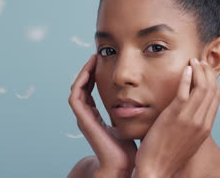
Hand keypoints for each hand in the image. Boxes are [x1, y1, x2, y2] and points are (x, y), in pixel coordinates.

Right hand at [68, 54, 137, 175]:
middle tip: (97, 55)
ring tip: (93, 58)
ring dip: (83, 73)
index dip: (95, 75)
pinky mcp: (83, 120)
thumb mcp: (131, 123)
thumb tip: (144, 95)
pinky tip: (91, 71)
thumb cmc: (131, 148)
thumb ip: (131, 110)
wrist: (124, 165)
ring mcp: (84, 118)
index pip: (91, 91)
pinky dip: (80, 83)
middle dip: (88, 71)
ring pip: (77, 89)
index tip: (104, 61)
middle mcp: (88, 116)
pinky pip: (75, 97)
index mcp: (97, 117)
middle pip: (82, 87)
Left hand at [134, 58, 219, 176]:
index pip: (217, 97)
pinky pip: (185, 91)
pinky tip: (185, 68)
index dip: (213, 80)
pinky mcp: (174, 116)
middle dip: (207, 72)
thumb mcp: (186, 139)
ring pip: (202, 87)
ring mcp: (189, 119)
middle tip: (200, 61)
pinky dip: (187, 77)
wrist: (156, 169)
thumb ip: (190, 124)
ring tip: (193, 61)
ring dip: (199, 70)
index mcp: (205, 127)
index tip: (206, 71)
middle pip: (212, 90)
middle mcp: (201, 122)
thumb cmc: (167, 155)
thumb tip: (189, 111)